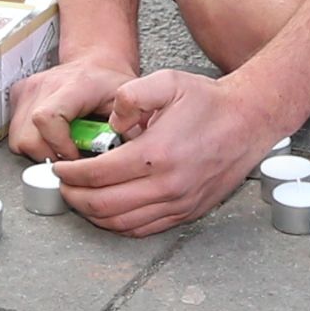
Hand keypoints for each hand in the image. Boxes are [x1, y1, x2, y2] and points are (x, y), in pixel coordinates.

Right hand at [5, 47, 135, 162]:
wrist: (95, 64)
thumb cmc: (109, 83)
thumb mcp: (126, 103)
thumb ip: (128, 127)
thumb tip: (126, 155)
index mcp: (74, 86)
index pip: (47, 118)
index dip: (59, 146)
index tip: (75, 156)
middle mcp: (45, 85)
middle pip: (28, 137)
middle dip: (49, 155)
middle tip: (71, 156)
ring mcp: (29, 89)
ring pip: (18, 138)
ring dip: (39, 151)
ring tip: (61, 146)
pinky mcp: (19, 95)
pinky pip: (15, 131)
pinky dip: (32, 141)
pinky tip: (50, 137)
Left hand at [52, 67, 270, 236]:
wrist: (249, 121)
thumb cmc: (209, 101)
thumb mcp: (167, 81)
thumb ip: (130, 96)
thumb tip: (111, 124)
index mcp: (157, 154)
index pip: (98, 174)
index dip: (71, 173)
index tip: (59, 168)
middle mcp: (167, 185)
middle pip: (104, 205)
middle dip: (74, 197)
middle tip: (63, 186)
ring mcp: (179, 203)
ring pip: (122, 223)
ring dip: (93, 214)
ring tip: (80, 199)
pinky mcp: (187, 212)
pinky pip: (144, 228)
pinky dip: (119, 224)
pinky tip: (108, 211)